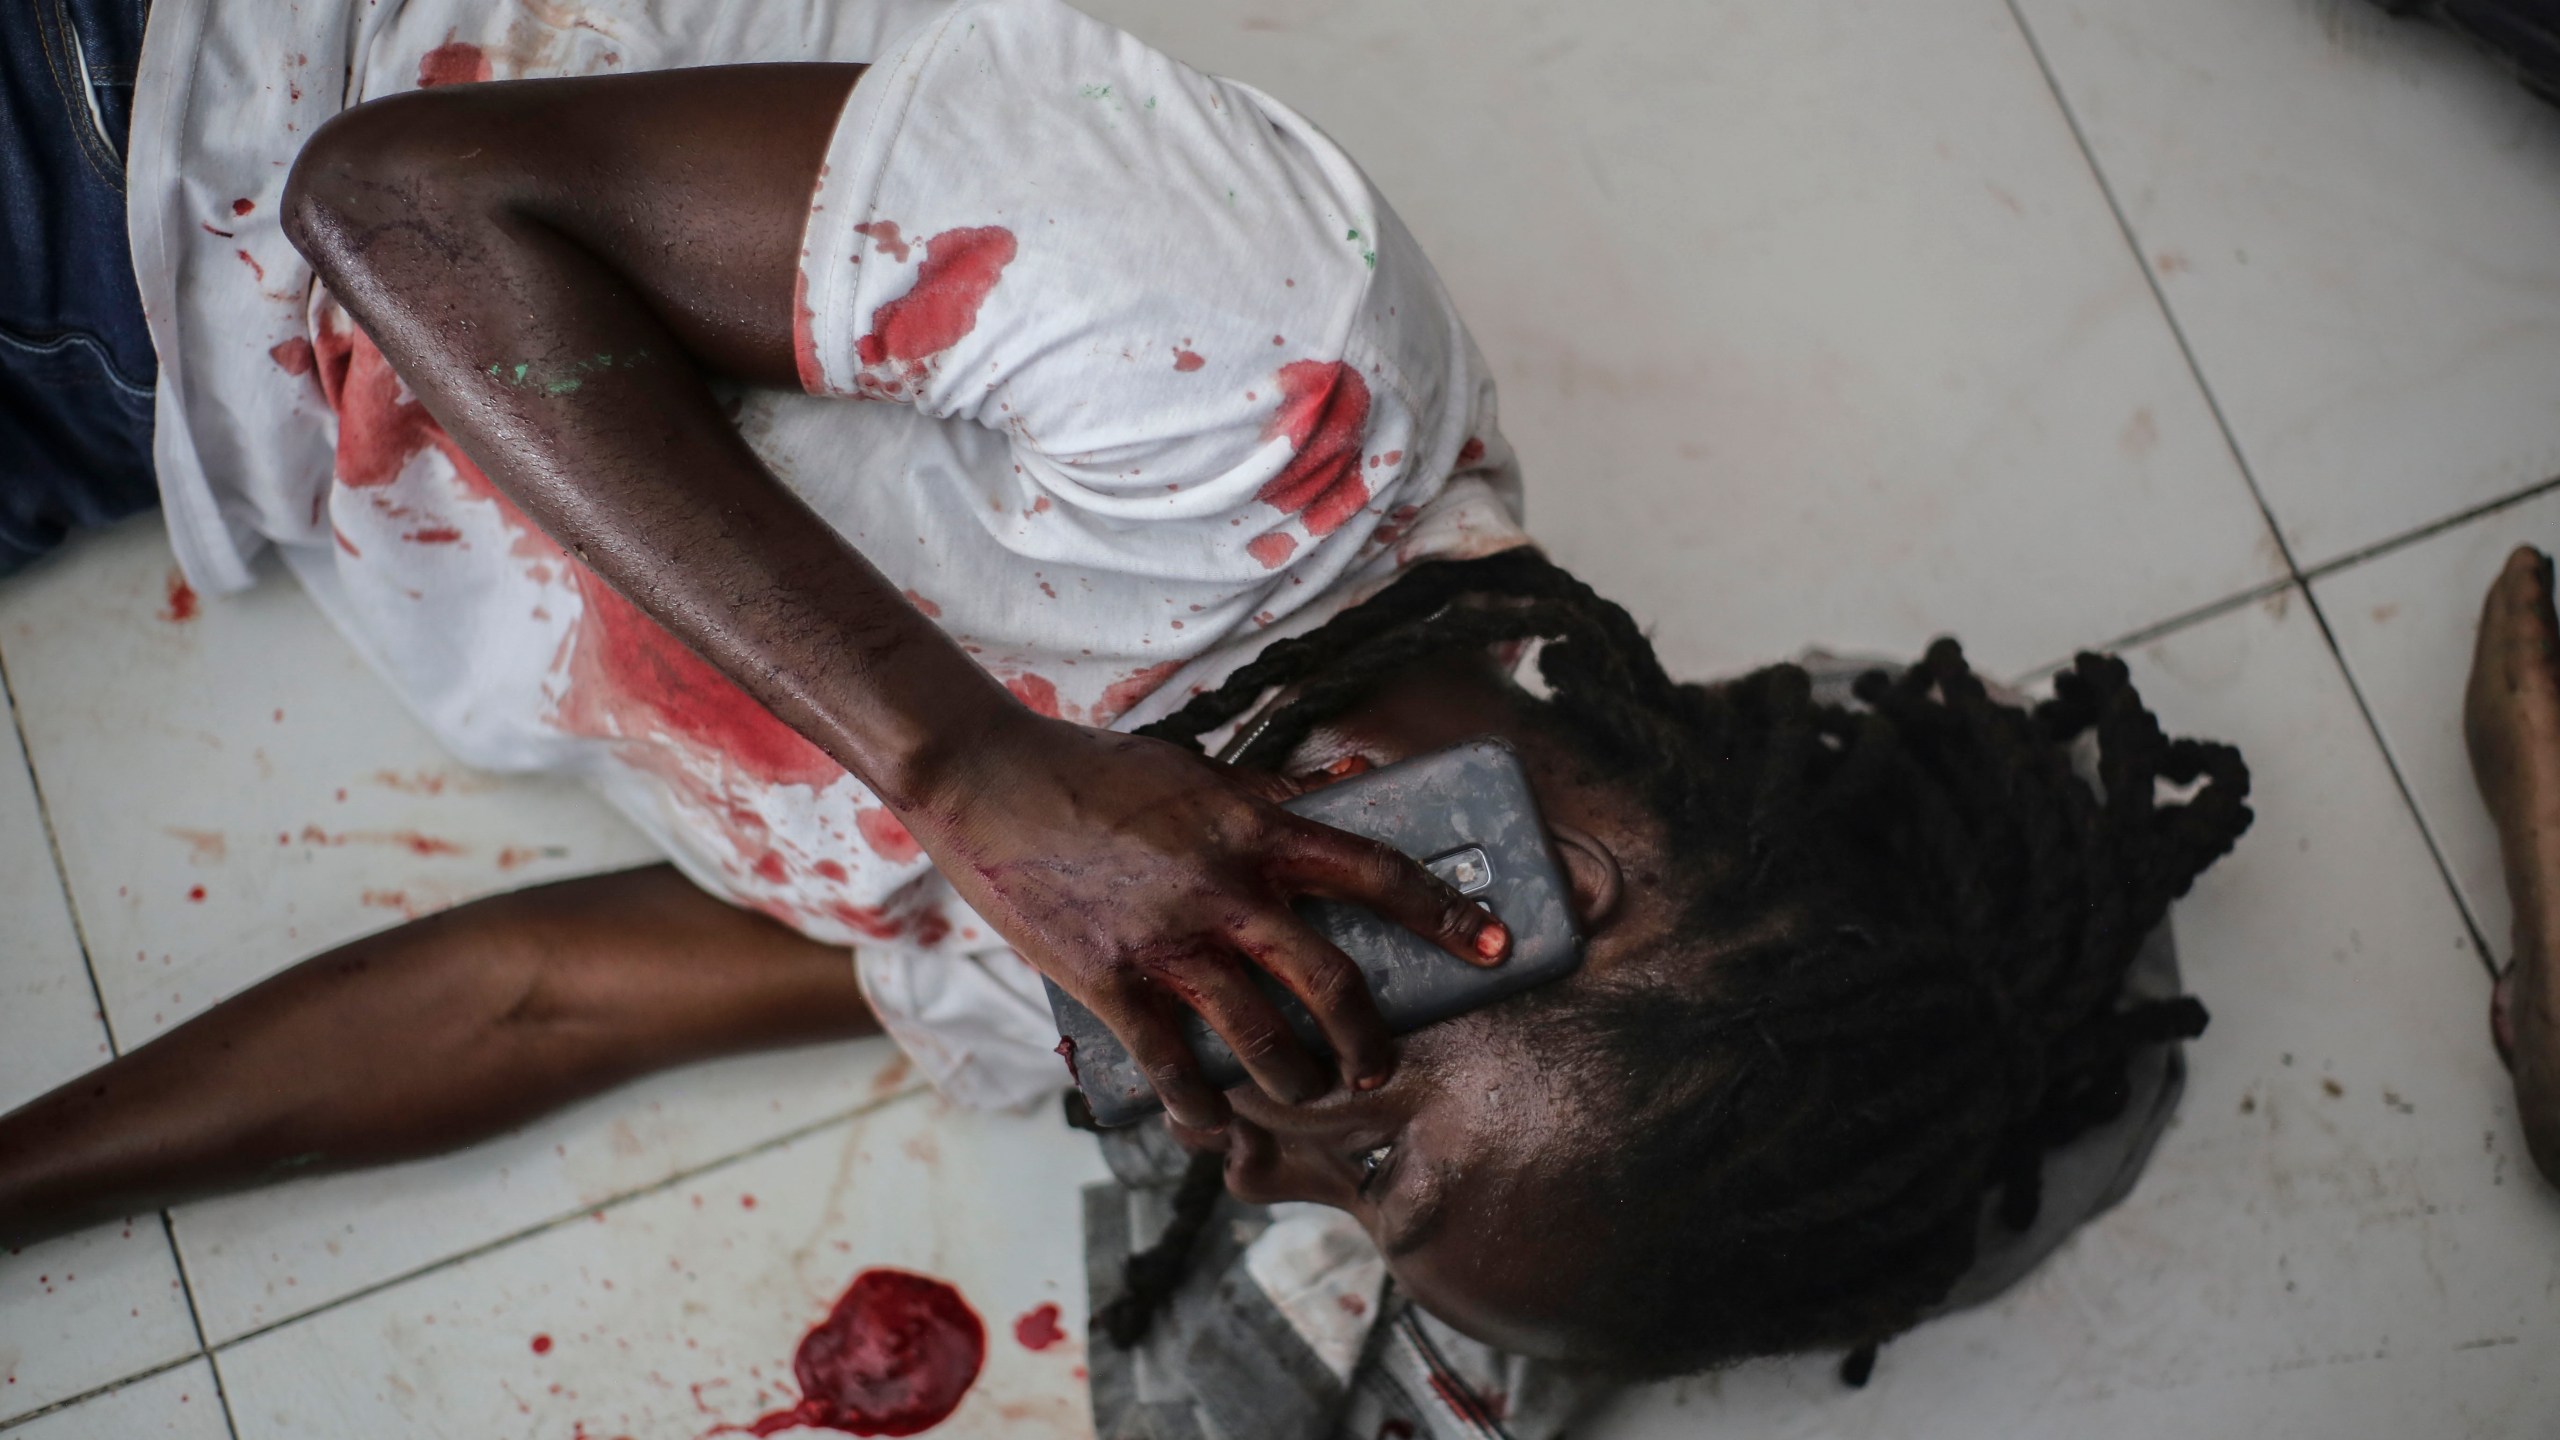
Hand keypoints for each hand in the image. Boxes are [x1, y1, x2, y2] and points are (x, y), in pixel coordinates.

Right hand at [904, 713, 1509, 1127]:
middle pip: (1330, 978)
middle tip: (1381, 1066)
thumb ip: (1276, 787)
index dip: (1442, 911)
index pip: (1372, 869)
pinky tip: (1214, 1125)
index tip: (1494, 943)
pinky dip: (1202, 1107)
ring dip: (1297, 1080)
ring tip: (1307, 1093)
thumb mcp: (1198, 769)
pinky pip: (1175, 1065)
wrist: (986, 780)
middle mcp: (1223, 889)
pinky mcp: (1110, 982)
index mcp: (1252, 828)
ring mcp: (1166, 941)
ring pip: (1262, 1036)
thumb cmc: (1097, 769)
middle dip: (1370, 1036)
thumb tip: (1355, 775)